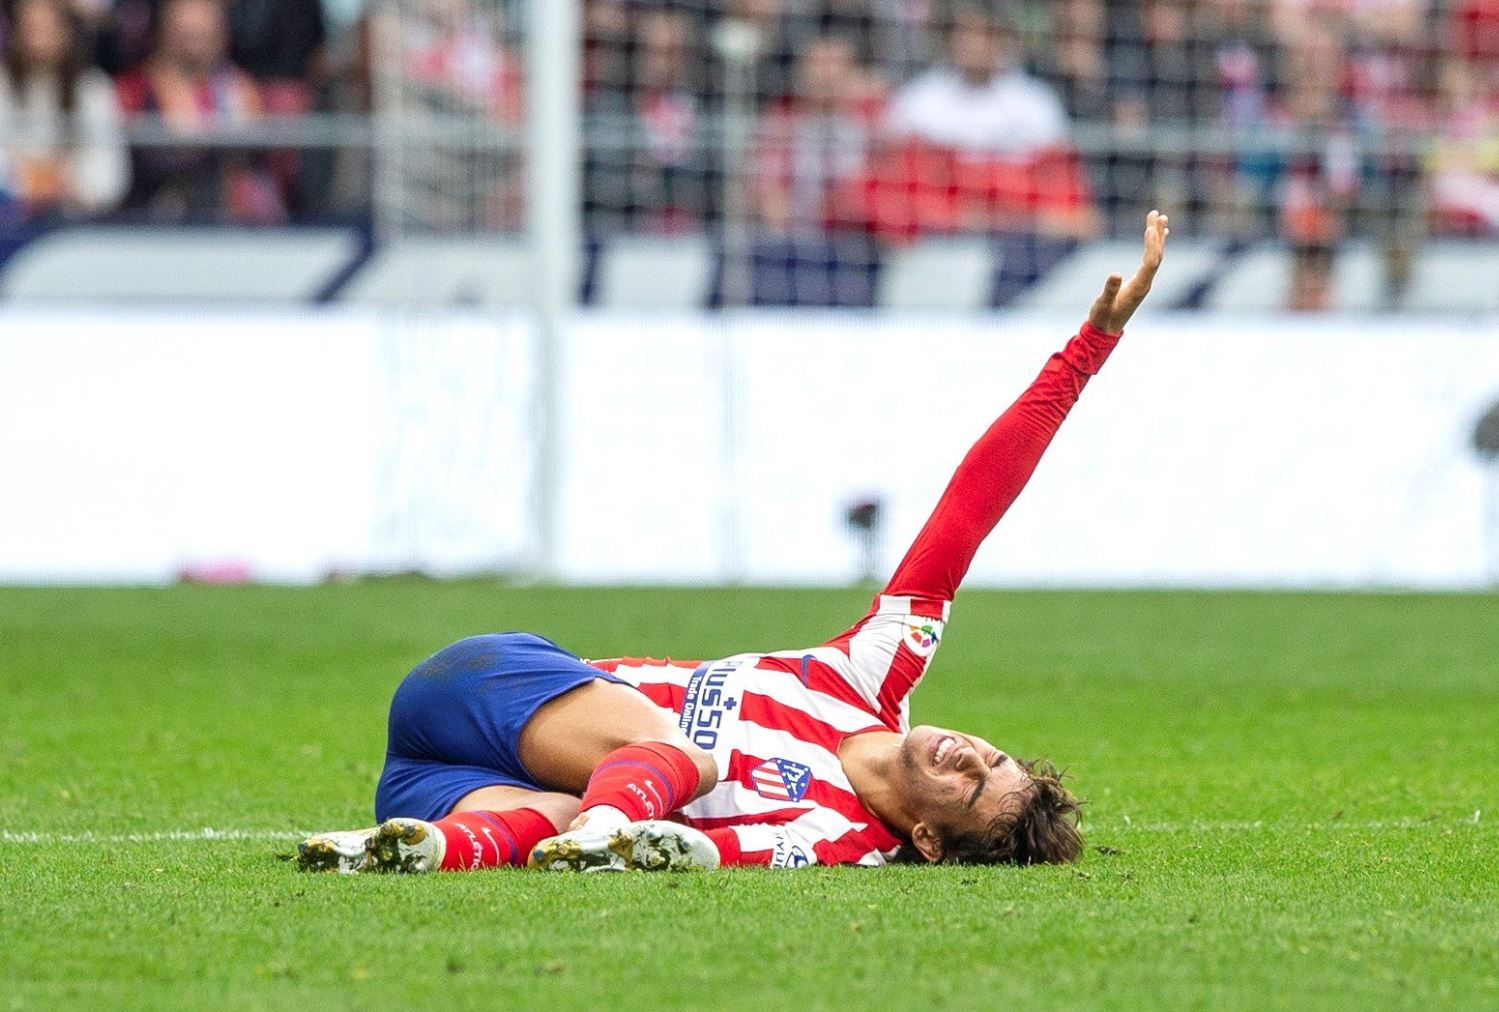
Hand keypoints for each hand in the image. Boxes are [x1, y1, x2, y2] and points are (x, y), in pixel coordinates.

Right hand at [1088, 210, 1169, 334]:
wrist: (1106, 331)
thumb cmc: (1103, 318)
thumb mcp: (1102, 304)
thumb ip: (1109, 289)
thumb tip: (1115, 273)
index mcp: (1139, 288)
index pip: (1150, 262)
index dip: (1151, 245)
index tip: (1149, 228)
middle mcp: (1145, 283)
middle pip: (1157, 255)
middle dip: (1157, 234)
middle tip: (1156, 214)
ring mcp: (1144, 282)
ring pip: (1156, 256)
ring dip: (1158, 236)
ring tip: (1161, 217)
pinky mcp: (1140, 281)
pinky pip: (1151, 260)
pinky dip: (1155, 245)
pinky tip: (1158, 235)